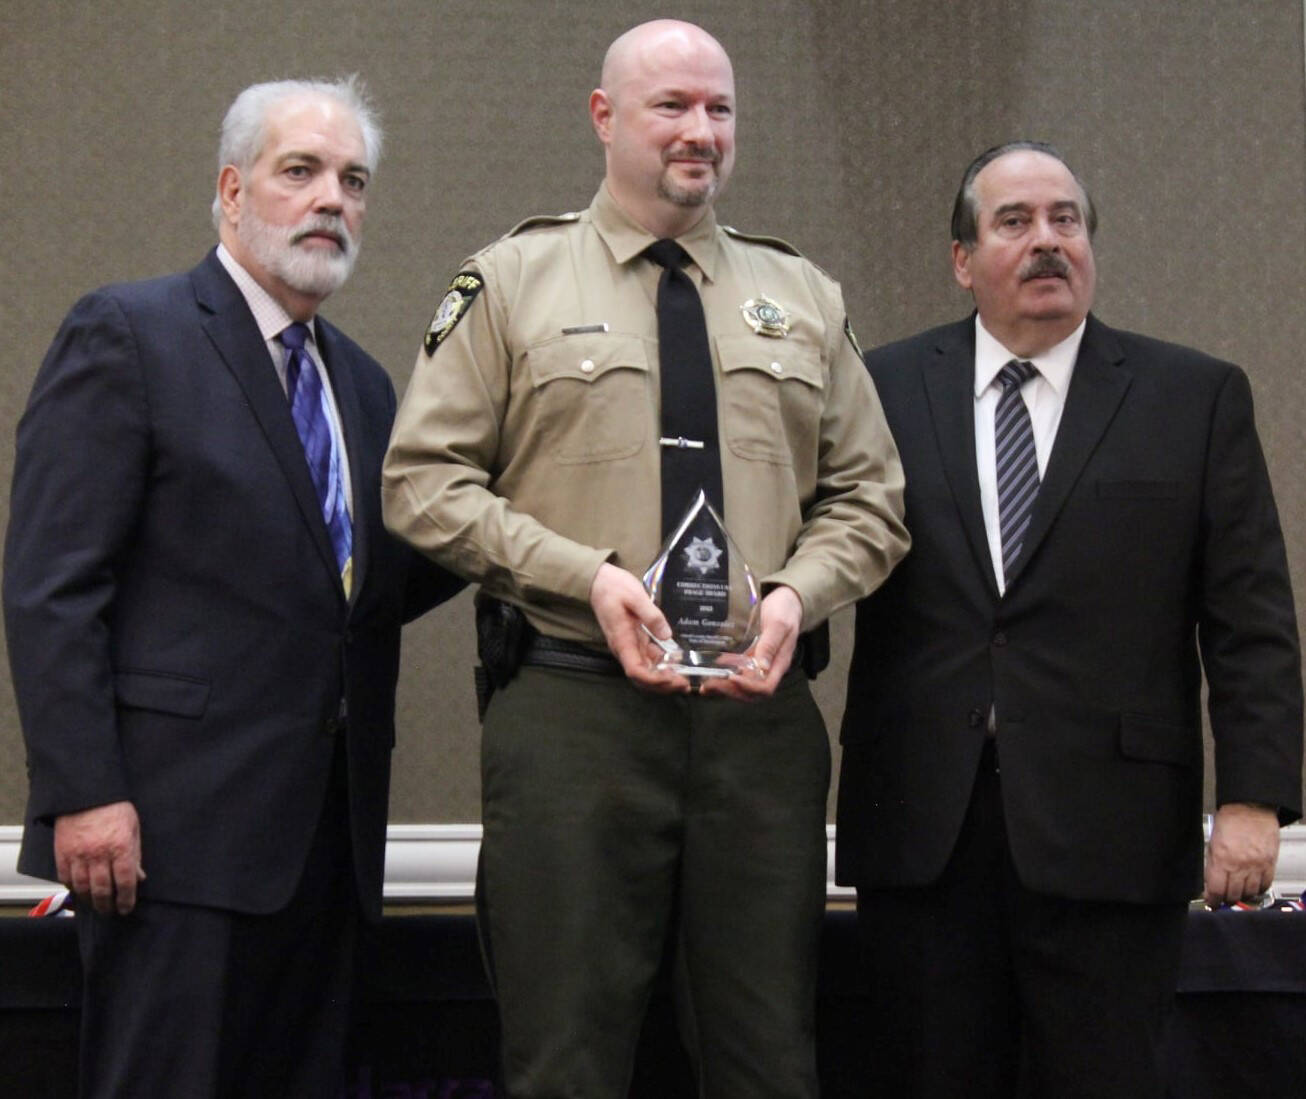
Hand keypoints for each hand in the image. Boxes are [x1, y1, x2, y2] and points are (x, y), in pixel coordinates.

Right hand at [54, 800, 144, 915]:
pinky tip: (78, 891)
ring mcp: (78, 855)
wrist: (86, 792)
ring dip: (89, 901)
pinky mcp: (62, 852)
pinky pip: (65, 877)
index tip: (126, 908)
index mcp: (120, 847)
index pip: (125, 882)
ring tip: (95, 905)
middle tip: (110, 912)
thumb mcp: (133, 828)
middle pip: (102, 890)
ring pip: (82, 888)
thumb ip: (136, 854)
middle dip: (107, 905)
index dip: (126, 899)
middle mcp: (99, 854)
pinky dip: (71, 887)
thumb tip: (139, 877)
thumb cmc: (114, 808)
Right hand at [589, 562, 689, 692]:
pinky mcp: (634, 641)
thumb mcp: (635, 596)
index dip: (653, 680)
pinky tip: (677, 665)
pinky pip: (647, 660)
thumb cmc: (614, 588)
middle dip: (662, 685)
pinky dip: (661, 666)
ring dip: (663, 679)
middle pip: (641, 678)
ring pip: (645, 671)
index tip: (672, 679)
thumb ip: (651, 615)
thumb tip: (667, 635)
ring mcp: (629, 646)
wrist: (598, 582)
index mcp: (622, 640)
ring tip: (683, 679)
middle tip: (685, 684)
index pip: (635, 671)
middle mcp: (624, 648)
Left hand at [701, 585, 803, 700]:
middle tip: (710, 684)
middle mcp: (767, 669)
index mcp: (778, 663)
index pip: (765, 687)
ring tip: (705, 685)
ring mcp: (756, 665)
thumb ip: (770, 643)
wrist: (785, 602)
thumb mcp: (779, 624)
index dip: (748, 687)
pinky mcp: (747, 659)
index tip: (732, 678)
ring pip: (741, 687)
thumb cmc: (784, 611)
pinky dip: (722, 679)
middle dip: (730, 690)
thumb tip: (762, 666)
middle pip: (750, 692)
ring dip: (723, 688)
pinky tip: (707, 676)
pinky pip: (735, 674)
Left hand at [1203, 802, 1278, 905]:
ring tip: (1237, 892)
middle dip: (1226, 899)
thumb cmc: (1230, 820)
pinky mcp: (1270, 863)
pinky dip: (1259, 889)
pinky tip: (1253, 887)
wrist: (1250, 807)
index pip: (1216, 890)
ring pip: (1250, 893)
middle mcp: (1239, 865)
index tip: (1211, 902)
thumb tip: (1211, 881)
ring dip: (1242, 896)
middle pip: (1233, 895)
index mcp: (1221, 858)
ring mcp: (1256, 865)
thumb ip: (1213, 863)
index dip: (1212, 900)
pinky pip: (1265, 885)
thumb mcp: (1212, 842)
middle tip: (1223, 898)